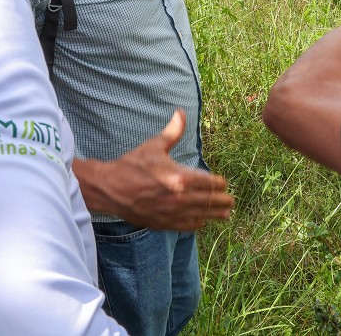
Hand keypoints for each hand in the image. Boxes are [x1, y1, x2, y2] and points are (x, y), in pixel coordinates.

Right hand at [79, 110, 233, 230]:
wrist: (109, 188)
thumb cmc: (132, 165)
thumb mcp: (154, 146)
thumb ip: (172, 132)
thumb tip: (181, 112)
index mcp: (179, 178)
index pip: (208, 183)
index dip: (219, 184)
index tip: (224, 183)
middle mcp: (179, 198)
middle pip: (208, 202)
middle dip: (222, 201)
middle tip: (231, 201)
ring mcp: (171, 213)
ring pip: (200, 216)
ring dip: (214, 215)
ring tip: (225, 215)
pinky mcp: (161, 223)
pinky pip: (184, 226)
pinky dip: (196, 224)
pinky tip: (201, 222)